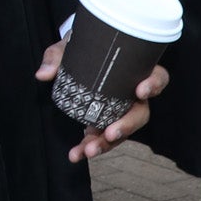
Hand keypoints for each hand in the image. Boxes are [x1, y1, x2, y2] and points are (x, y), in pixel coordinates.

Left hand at [37, 43, 167, 161]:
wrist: (74, 56)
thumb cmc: (81, 47)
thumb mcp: (69, 46)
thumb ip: (56, 57)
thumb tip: (43, 74)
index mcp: (134, 69)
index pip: (157, 76)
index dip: (154, 84)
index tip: (140, 91)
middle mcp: (132, 93)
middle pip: (141, 113)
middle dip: (127, 126)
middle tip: (110, 133)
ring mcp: (120, 110)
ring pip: (123, 131)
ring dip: (107, 144)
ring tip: (89, 150)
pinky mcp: (105, 122)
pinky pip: (103, 138)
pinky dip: (90, 147)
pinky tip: (76, 154)